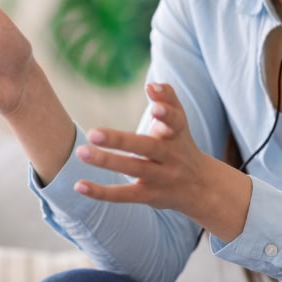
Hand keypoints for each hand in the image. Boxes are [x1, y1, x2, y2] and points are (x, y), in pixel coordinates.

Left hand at [72, 83, 250, 238]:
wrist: (201, 187)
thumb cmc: (181, 145)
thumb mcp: (180, 122)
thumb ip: (168, 98)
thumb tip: (151, 85)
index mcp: (177, 135)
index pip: (175, 122)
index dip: (166, 113)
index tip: (154, 106)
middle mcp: (171, 156)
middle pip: (147, 147)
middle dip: (120, 140)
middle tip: (93, 133)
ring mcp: (160, 178)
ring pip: (133, 169)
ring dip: (106, 161)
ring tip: (81, 152)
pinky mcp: (149, 196)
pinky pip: (124, 195)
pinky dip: (102, 192)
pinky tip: (79, 185)